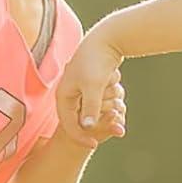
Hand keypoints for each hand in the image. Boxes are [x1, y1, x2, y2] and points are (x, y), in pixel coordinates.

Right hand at [57, 30, 125, 145]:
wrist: (107, 38)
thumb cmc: (96, 60)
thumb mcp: (93, 86)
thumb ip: (90, 107)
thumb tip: (86, 127)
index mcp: (63, 95)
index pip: (68, 124)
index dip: (80, 136)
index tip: (95, 144)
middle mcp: (69, 94)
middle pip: (79, 119)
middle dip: (94, 126)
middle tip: (108, 134)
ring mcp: (79, 90)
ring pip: (90, 111)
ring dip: (103, 115)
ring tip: (117, 117)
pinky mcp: (91, 85)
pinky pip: (98, 103)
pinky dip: (107, 107)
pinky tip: (118, 109)